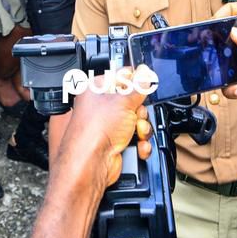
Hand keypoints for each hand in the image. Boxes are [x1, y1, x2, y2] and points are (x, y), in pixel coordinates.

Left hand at [57, 66, 153, 188]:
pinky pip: (135, 138)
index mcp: (96, 89)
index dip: (135, 81)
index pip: (120, 77)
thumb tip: (144, 74)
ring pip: (136, 121)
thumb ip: (138, 88)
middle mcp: (100, 107)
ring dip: (141, 128)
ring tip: (137, 131)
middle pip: (132, 101)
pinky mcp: (114, 143)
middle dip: (139, 110)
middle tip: (136, 114)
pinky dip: (139, 142)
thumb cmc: (95, 130)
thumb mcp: (123, 101)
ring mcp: (107, 126)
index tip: (145, 84)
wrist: (91, 163)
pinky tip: (137, 145)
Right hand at [214, 1, 236, 127]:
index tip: (215, 20)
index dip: (229, 10)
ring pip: (227, 57)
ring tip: (222, 75)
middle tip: (208, 48)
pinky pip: (230, 79)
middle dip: (218, 39)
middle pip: (231, 33)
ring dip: (220, 66)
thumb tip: (235, 32)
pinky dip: (229, 86)